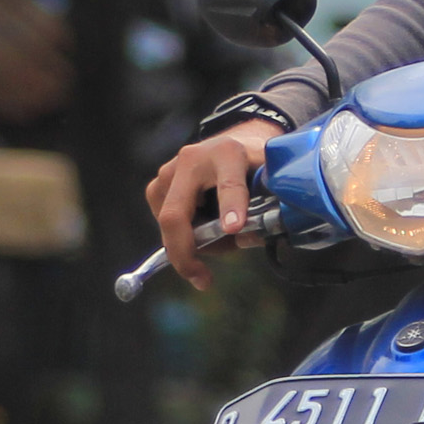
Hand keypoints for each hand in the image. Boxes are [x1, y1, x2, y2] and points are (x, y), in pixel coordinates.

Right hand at [145, 118, 282, 289]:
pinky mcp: (156, 188)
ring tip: (222, 239)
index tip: (234, 228)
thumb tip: (248, 238)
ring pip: (170, 226)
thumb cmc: (251, 168)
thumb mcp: (267, 183)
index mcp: (227, 153)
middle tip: (202, 280)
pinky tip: (205, 227)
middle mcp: (191, 159)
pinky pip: (167, 225)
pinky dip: (186, 237)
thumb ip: (265, 208)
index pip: (229, 184)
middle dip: (185, 253)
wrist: (232, 144)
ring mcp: (167, 173)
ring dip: (193, 245)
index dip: (231, 207)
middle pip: (175, 215)